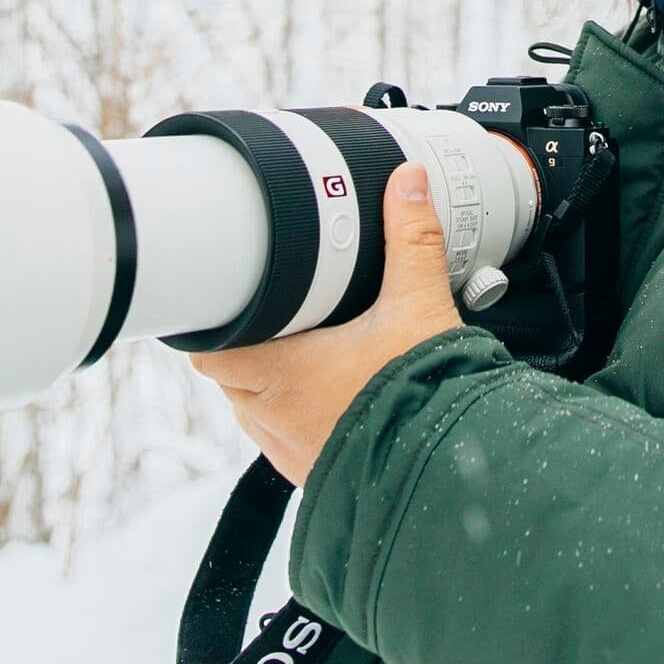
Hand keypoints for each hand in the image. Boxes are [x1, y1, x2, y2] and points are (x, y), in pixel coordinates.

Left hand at [190, 161, 462, 486]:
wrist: (454, 482)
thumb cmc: (427, 403)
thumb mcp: (420, 307)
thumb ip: (412, 238)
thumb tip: (408, 181)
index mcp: (281, 375)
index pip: (209, 350)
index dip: (213, 322)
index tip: (226, 295)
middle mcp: (275, 419)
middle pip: (230, 373)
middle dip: (247, 340)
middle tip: (275, 308)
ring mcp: (294, 451)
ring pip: (255, 407)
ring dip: (268, 379)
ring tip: (302, 344)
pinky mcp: (318, 472)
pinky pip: (285, 436)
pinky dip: (296, 409)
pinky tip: (330, 389)